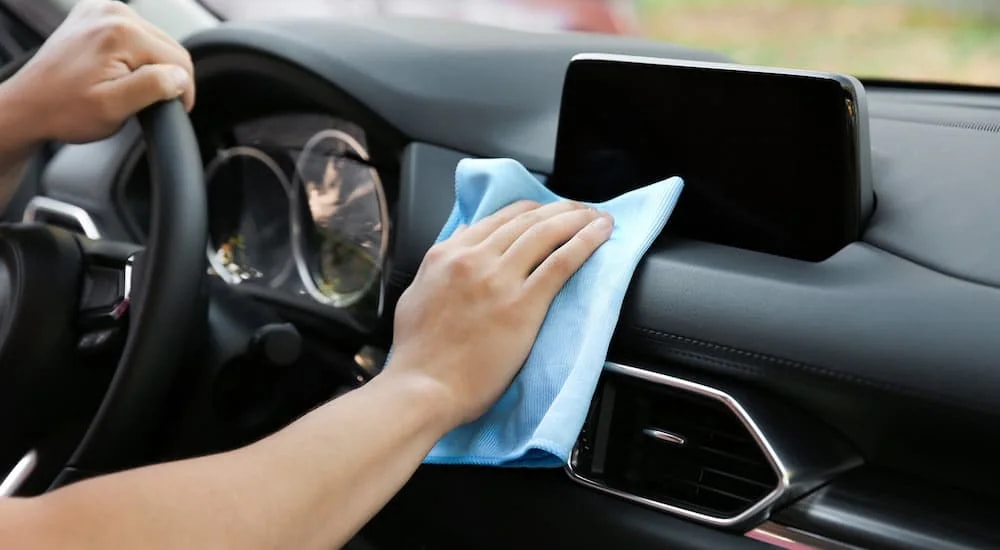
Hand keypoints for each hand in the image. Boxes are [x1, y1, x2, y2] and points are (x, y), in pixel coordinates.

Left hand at [1, 0, 193, 144]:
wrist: (28, 106)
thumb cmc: (64, 110)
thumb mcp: (114, 107)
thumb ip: (153, 87)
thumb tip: (179, 76)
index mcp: (121, 32)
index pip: (180, 60)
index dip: (182, 90)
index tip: (172, 110)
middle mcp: (112, 13)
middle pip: (169, 47)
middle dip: (164, 77)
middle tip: (144, 102)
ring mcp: (101, 11)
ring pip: (154, 42)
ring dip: (149, 67)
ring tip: (125, 87)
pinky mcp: (95, 16)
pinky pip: (134, 36)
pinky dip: (133, 56)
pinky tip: (116, 72)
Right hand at [388, 201, 612, 426]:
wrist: (423, 388)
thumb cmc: (418, 354)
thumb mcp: (417, 294)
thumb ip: (441, 263)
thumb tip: (464, 236)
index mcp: (446, 255)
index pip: (497, 218)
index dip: (530, 211)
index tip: (548, 212)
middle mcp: (473, 259)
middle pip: (526, 220)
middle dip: (559, 210)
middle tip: (580, 210)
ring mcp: (499, 279)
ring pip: (546, 233)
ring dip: (578, 220)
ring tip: (597, 218)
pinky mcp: (523, 304)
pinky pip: (561, 263)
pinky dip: (585, 243)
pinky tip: (600, 235)